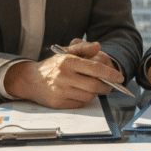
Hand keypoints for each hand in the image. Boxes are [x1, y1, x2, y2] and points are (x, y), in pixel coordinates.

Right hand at [4, 44, 123, 108]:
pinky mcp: (58, 103)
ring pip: (88, 96)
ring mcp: (60, 91)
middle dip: (106, 87)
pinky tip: (77, 93)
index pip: (95, 69)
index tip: (119, 77)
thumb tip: (98, 47)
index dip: (110, 74)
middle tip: (109, 85)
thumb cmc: (53, 65)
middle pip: (94, 86)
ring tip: (89, 87)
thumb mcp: (66, 52)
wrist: (30, 80)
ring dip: (93, 93)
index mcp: (68, 61)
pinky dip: (82, 100)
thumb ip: (83, 48)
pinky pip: (79, 104)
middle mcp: (64, 76)